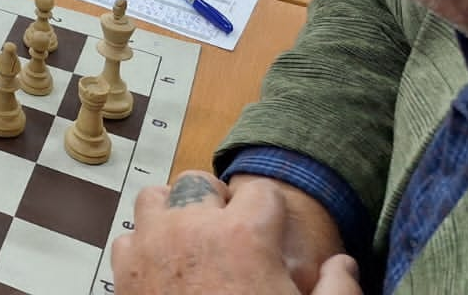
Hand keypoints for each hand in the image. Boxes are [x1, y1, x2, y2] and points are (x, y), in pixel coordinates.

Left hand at [111, 172, 359, 294]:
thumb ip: (338, 290)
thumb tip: (342, 263)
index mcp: (245, 236)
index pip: (261, 191)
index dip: (269, 211)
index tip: (270, 231)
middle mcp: (193, 229)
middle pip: (199, 183)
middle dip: (216, 202)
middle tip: (229, 233)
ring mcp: (153, 246)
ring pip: (155, 198)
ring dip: (172, 213)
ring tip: (192, 242)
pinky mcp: (125, 272)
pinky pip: (129, 239)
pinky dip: (145, 248)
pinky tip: (165, 271)